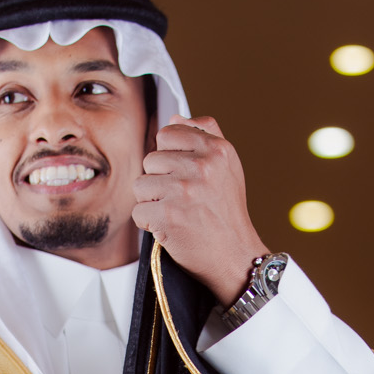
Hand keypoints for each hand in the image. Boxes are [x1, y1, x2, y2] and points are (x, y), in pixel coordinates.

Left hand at [131, 116, 266, 306]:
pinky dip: (149, 224)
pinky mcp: (168, 215)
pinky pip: (138, 211)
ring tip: (176, 213)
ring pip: (141, 185)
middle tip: (182, 201)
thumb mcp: (228, 166)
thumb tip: (175, 117)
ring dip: (152, 202)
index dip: (169, 157)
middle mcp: (201, 165)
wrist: (235, 256)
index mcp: (216, 149)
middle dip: (160, 182)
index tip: (182, 175)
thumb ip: (205, 135)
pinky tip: (169, 228)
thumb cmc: (227, 213)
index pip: (168, 134)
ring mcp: (184, 190)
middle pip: (151, 160)